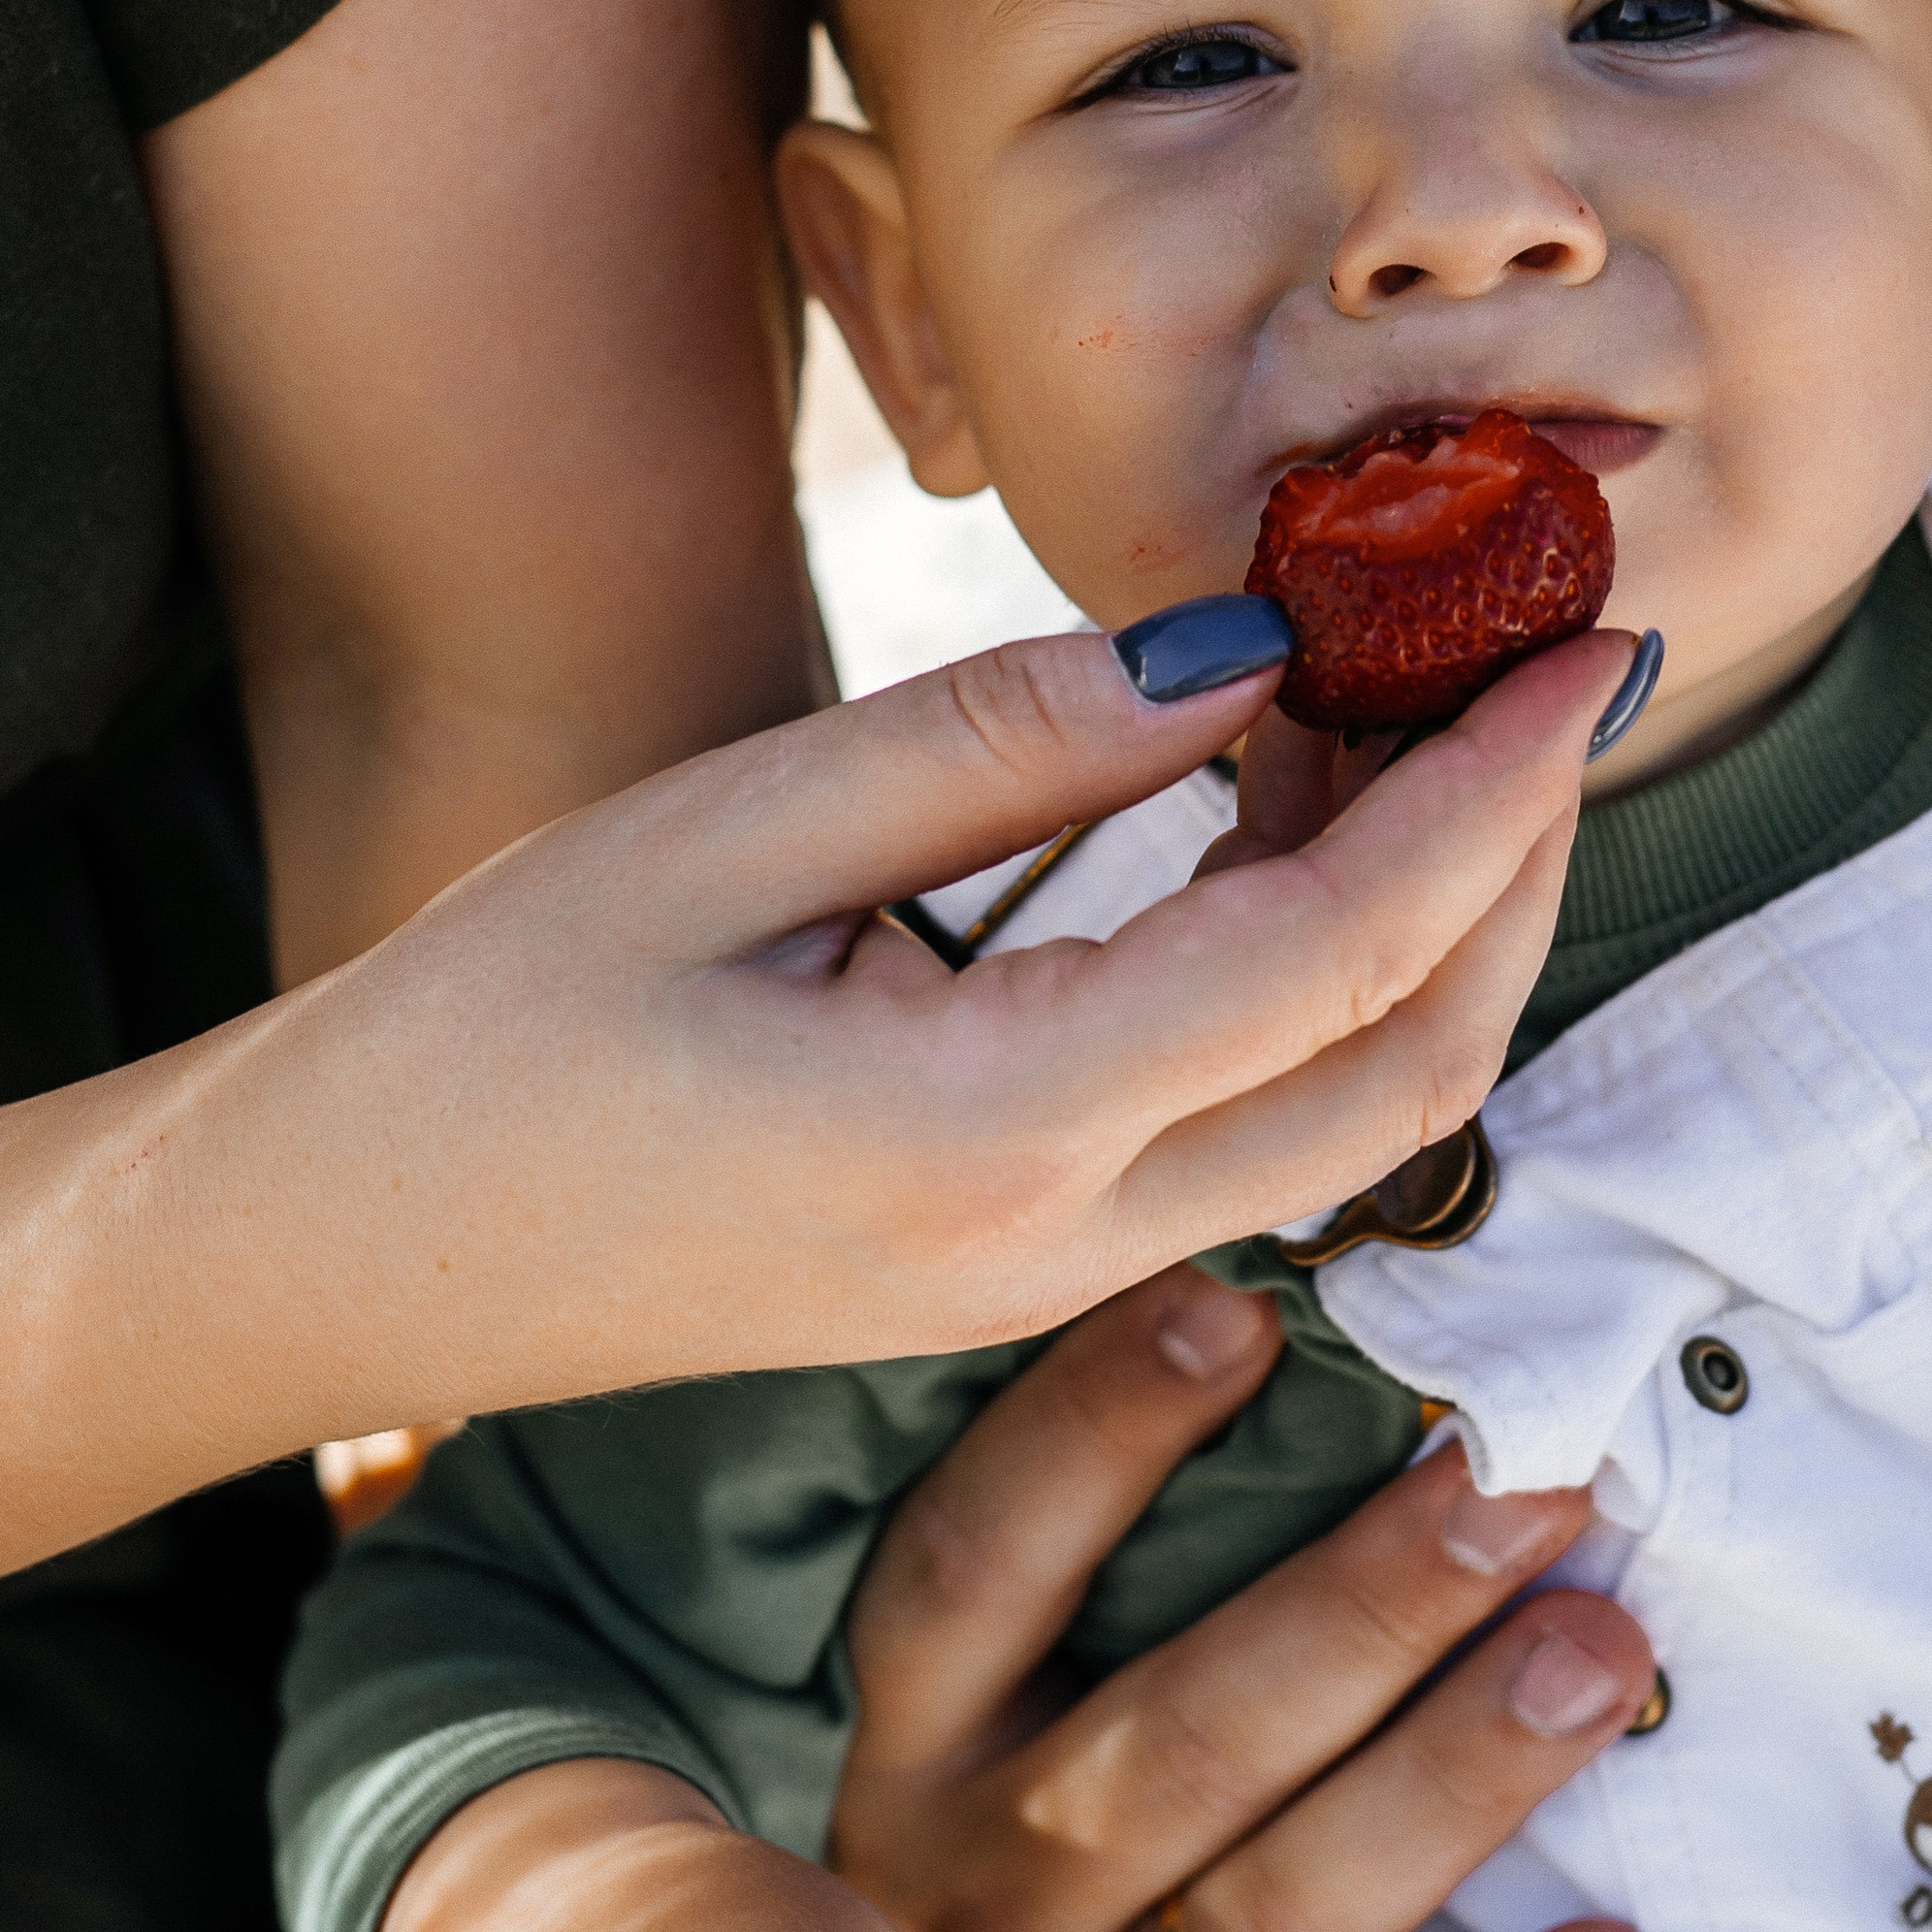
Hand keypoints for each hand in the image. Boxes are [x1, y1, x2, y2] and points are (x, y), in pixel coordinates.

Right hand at [0, 607, 1627, 1622]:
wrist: (342, 1254)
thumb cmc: (487, 1029)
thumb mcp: (726, 833)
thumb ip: (1007, 742)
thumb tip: (1250, 645)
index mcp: (986, 1132)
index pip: (1340, 951)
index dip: (1493, 788)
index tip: (1590, 645)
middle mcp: (1059, 1244)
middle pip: (1417, 1075)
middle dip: (1523, 872)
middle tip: (1544, 678)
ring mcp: (1047, 1287)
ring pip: (1357, 1127)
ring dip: (1438, 936)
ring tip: (1410, 726)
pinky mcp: (1019, 1276)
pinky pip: (1256, 1140)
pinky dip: (1330, 994)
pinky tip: (1276, 840)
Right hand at [832, 1268, 1659, 1931]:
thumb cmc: (1024, 1755)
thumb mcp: (1005, 1645)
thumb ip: (1108, 1509)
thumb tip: (1286, 1285)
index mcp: (920, 1727)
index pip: (980, 1565)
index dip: (1097, 1430)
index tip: (1244, 1303)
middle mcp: (983, 1886)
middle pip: (1179, 1741)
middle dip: (1368, 1605)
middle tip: (1525, 1483)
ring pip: (1281, 1913)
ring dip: (1453, 1778)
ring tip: (1600, 1653)